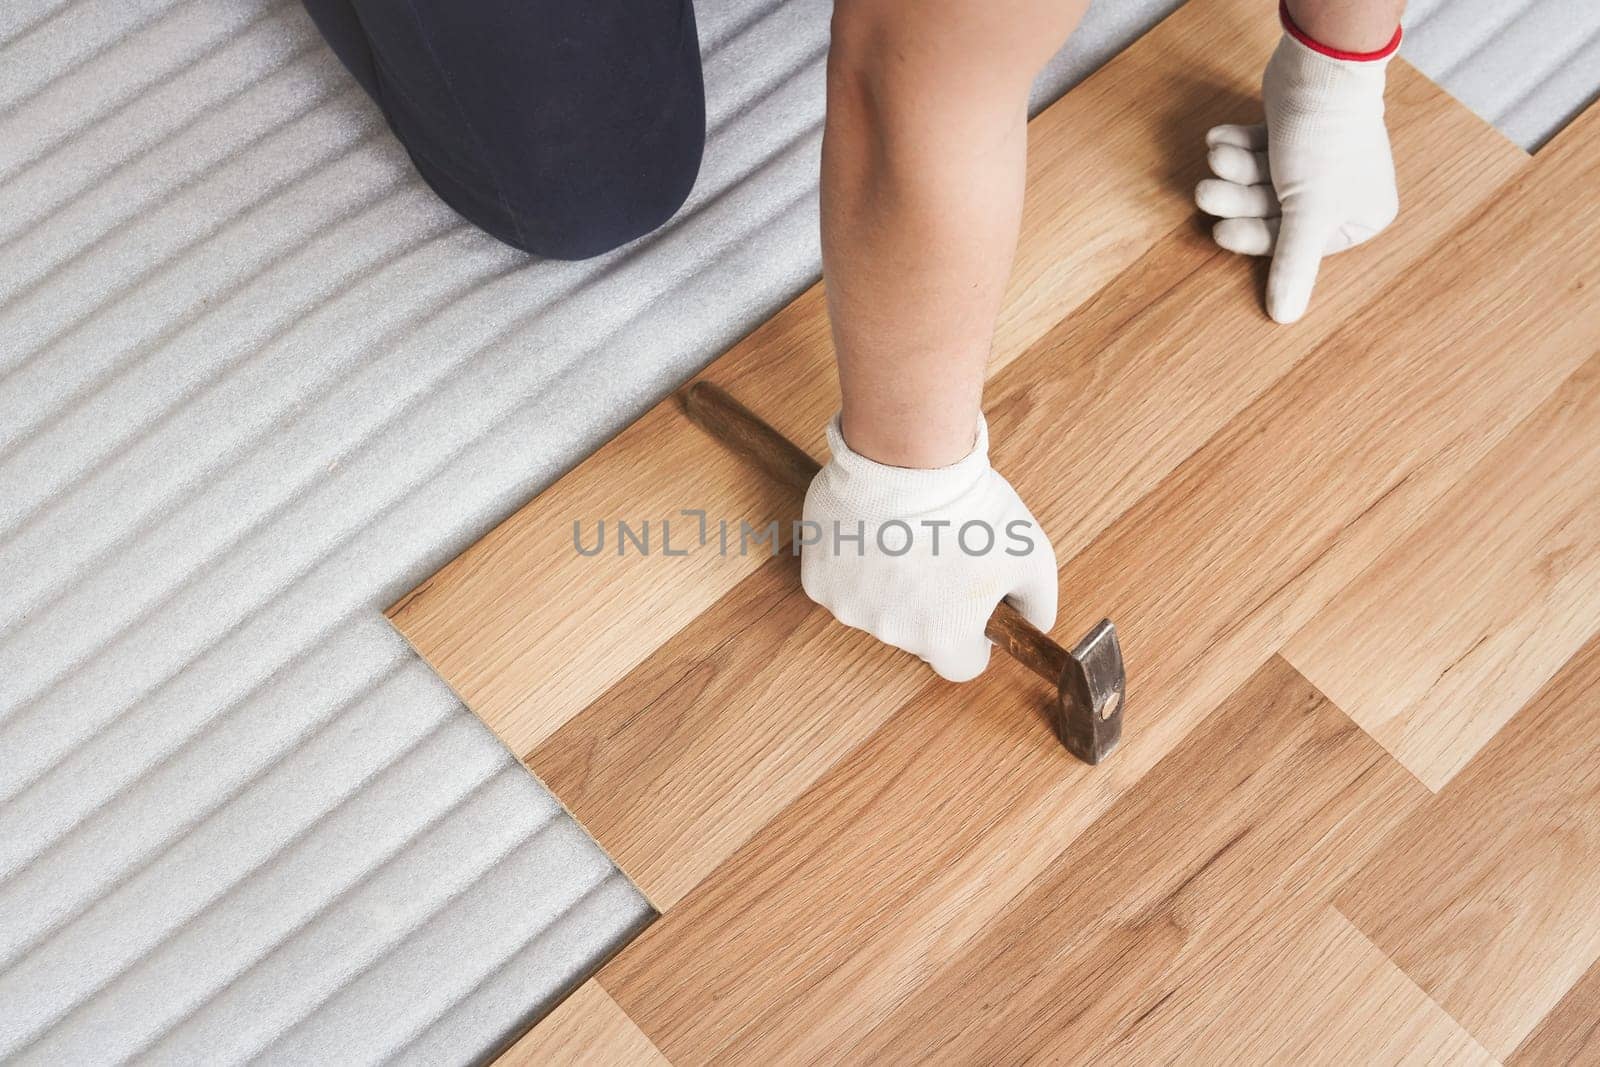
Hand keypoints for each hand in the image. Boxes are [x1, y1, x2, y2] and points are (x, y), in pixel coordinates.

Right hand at [800, 413, 1057, 681]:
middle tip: (938, 555)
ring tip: (903, 536)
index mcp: (945, 637)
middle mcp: (893, 633)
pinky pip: (839, 582)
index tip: (970, 606)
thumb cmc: (970, 505)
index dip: (971, 636)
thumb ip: (1038, 602)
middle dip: (928, 605)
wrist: (908, 457)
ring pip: (874, 608)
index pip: (961, 665)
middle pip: (915, 635)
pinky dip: (853, 563)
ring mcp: (850, 608)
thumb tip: (1033, 626)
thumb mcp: (1032, 555)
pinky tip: (870, 530)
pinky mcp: (818, 579)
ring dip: (888, 583)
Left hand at [1196, 22, 1398, 323]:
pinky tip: (1220, 137)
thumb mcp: (1308, 213)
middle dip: (1237, 199)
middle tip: (1207, 191)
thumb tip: (1284, 319)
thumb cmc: (1326, 142)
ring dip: (1232, 169)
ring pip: (1259, 183)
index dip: (1255, 237)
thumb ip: (1294, 266)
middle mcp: (1341, 192)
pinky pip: (1256, 152)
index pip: (1295, 244)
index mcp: (1361, 216)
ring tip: (1219, 155)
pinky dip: (1235, 146)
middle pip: (1272, 213)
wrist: (1319, 68)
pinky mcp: (1290, 135)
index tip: (1222, 231)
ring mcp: (1314, 162)